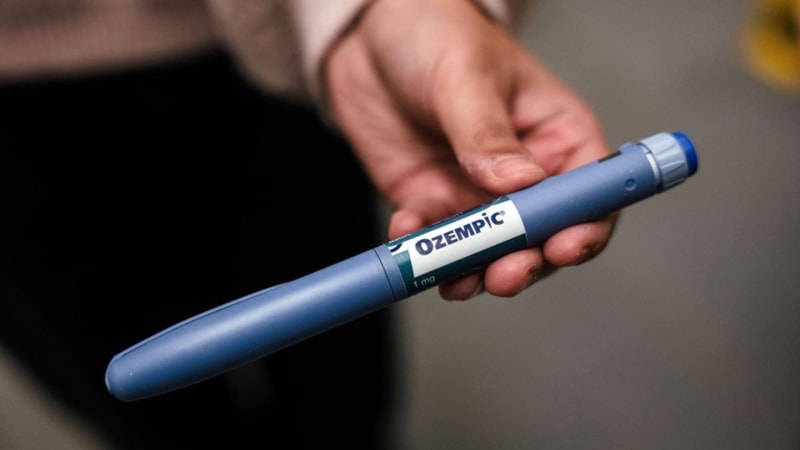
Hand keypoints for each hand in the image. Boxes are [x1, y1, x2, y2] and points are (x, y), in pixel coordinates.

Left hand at [326, 0, 617, 299]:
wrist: (368, 35)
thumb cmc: (436, 33)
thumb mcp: (464, 75)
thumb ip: (487, 132)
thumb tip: (519, 184)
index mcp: (556, 137)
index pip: (590, 194)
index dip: (585, 227)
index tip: (562, 247)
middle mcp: (523, 176)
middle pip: (540, 236)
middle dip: (523, 263)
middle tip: (502, 276)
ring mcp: (476, 194)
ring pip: (488, 251)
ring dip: (474, 272)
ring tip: (456, 281)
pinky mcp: (432, 202)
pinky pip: (432, 242)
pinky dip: (421, 250)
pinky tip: (405, 231)